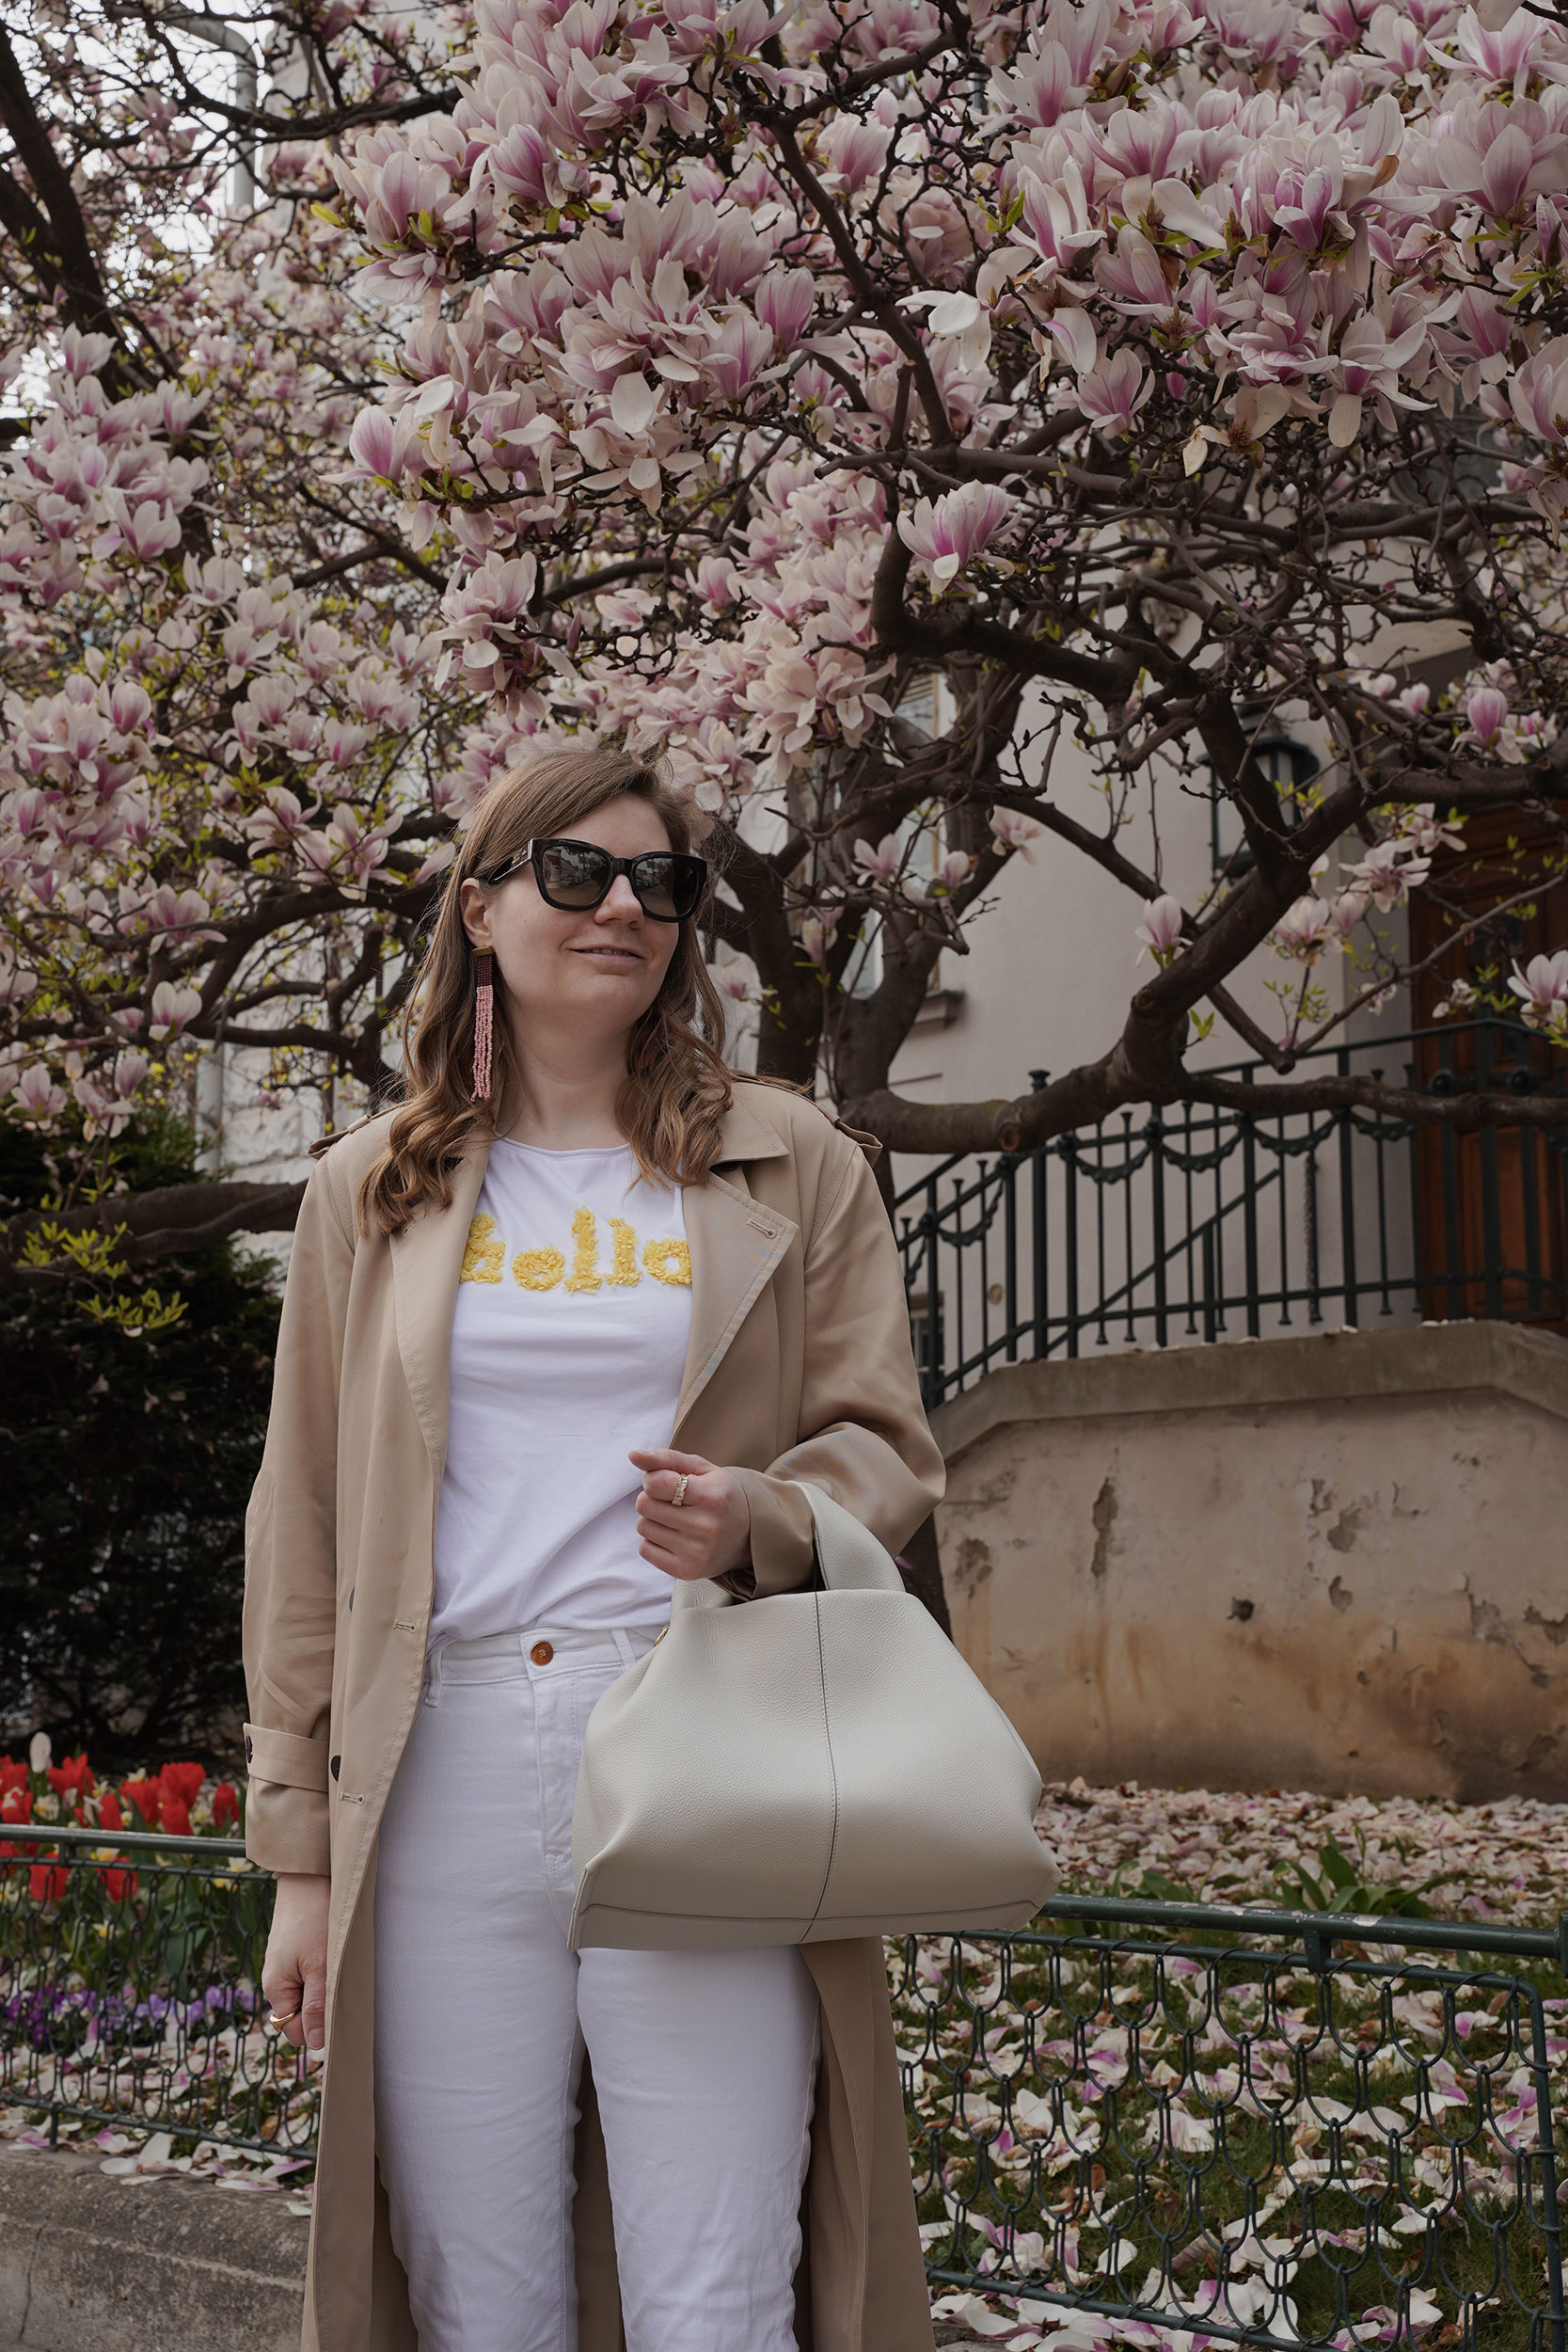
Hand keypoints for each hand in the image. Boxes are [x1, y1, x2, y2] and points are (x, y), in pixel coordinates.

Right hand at [262, 1872, 329, 2051]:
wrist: (307, 1876)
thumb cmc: (314, 1918)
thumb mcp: (319, 1966)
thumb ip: (317, 2005)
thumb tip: (315, 2043)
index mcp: (276, 1988)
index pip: (295, 2031)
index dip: (317, 2028)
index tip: (339, 2009)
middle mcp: (276, 1980)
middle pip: (300, 2014)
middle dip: (321, 2008)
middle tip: (341, 1985)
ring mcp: (284, 1965)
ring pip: (306, 1994)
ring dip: (324, 1988)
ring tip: (338, 1966)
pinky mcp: (294, 1951)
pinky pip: (308, 1975)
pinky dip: (322, 1971)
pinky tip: (333, 1954)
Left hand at [630, 1447, 750, 1582]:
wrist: (748, 1535)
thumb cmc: (720, 1495)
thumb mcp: (701, 1469)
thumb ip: (665, 1459)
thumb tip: (633, 1455)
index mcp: (712, 1496)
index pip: (656, 1483)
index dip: (653, 1479)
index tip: (666, 1481)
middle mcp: (706, 1526)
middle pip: (645, 1505)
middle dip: (651, 1498)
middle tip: (671, 1501)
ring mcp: (697, 1552)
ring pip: (642, 1527)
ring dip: (652, 1519)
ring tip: (675, 1519)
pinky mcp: (687, 1571)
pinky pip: (644, 1550)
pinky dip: (653, 1540)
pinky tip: (673, 1536)